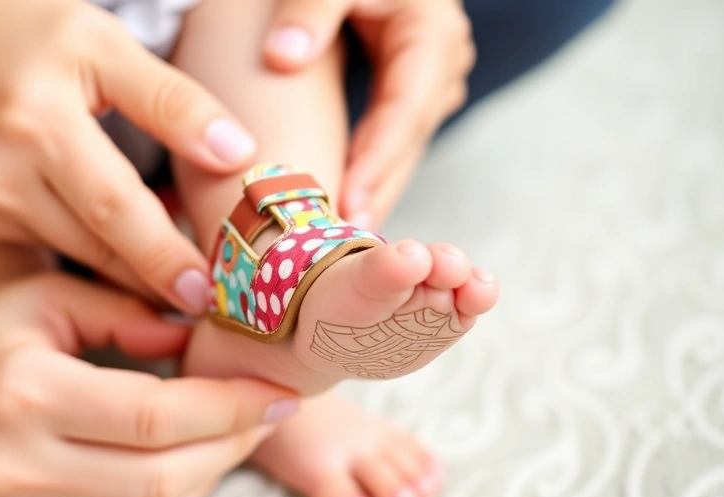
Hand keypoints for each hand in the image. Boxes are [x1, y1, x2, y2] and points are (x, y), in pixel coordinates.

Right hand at [0, 0, 257, 313]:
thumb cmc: (12, 31)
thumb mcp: (96, 40)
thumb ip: (167, 97)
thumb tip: (234, 151)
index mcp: (39, 122)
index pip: (117, 207)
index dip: (166, 254)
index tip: (212, 290)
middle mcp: (5, 175)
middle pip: (99, 244)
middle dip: (159, 278)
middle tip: (212, 303)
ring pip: (79, 251)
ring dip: (134, 270)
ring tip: (186, 278)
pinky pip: (55, 242)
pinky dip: (98, 248)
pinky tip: (133, 244)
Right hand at [0, 273, 299, 496]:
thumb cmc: (21, 315)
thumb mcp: (71, 292)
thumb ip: (138, 313)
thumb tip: (204, 340)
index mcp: (22, 391)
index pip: (153, 416)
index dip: (228, 407)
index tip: (277, 390)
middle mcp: (10, 463)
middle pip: (159, 475)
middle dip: (231, 443)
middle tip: (269, 409)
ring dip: (211, 474)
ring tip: (240, 430)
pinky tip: (198, 456)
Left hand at [262, 0, 474, 226]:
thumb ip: (313, 7)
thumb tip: (283, 57)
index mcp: (431, 36)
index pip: (404, 110)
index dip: (377, 161)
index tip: (348, 204)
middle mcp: (440, 65)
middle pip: (407, 141)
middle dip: (377, 192)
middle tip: (344, 247)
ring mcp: (431, 81)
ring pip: (402, 148)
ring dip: (375, 190)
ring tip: (342, 241)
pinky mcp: (412, 91)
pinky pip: (391, 139)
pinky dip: (368, 170)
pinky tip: (344, 205)